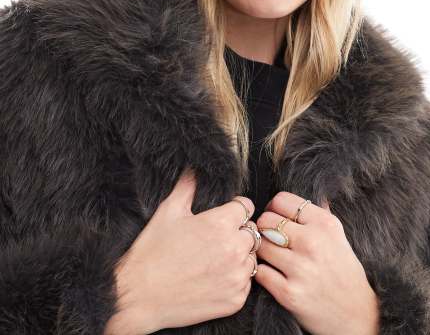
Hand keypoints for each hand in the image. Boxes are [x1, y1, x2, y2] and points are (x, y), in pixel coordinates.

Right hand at [105, 168, 258, 333]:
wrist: (138, 296)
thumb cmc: (152, 252)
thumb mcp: (168, 210)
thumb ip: (188, 185)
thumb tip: (195, 167)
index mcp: (221, 224)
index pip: (245, 207)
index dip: (233, 208)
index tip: (223, 215)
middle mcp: (234, 249)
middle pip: (251, 232)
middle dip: (237, 232)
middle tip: (214, 239)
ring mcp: (236, 277)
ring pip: (251, 258)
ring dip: (238, 256)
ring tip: (213, 259)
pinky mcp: (235, 300)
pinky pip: (246, 283)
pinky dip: (234, 280)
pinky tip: (213, 277)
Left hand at [254, 192, 379, 334]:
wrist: (357, 314)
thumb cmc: (345, 271)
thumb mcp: (338, 236)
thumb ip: (321, 214)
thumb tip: (315, 191)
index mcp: (324, 224)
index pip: (282, 200)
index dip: (273, 208)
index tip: (276, 218)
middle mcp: (313, 242)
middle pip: (266, 220)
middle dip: (264, 228)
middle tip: (270, 238)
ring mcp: (300, 268)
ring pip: (260, 245)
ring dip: (262, 251)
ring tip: (272, 256)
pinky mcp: (289, 293)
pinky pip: (260, 272)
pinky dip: (262, 273)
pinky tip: (272, 274)